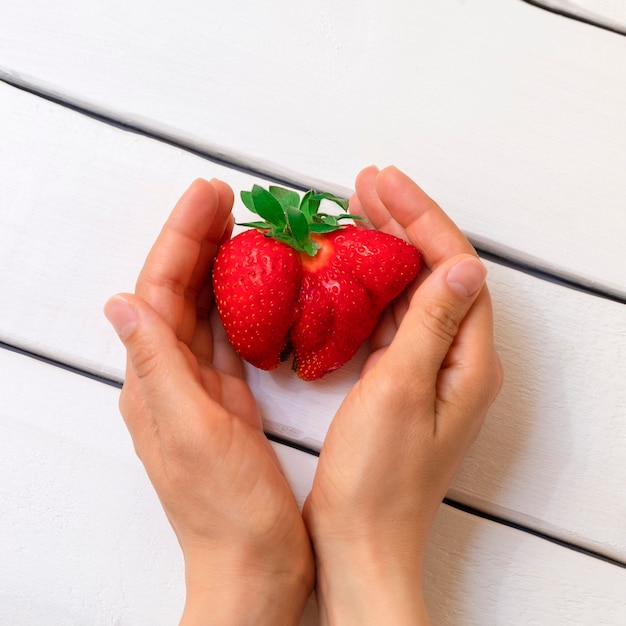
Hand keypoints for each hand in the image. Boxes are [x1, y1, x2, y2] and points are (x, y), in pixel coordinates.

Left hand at [104, 179, 313, 624]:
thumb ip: (159, 368)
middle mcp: (169, 380)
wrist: (255, 563)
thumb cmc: (229, 511)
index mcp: (156, 384)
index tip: (208, 197)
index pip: (161, 292)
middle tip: (221, 195)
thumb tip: (123, 303)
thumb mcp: (195, 435)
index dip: (181, 240)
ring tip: (235, 223)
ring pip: (201, 308)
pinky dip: (234, 300)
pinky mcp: (226, 399)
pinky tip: (249, 284)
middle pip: (176, 291)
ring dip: (214, 262)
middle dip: (195, 238)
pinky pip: (223, 335)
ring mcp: (198, 388)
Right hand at [303, 166, 503, 624]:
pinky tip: (344, 273)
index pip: (453, 267)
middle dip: (403, 224)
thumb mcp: (401, 394)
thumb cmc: (377, 481)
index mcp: (467, 361)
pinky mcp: (399, 382)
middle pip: (435, 272)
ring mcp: (426, 371)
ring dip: (384, 252)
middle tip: (366, 186)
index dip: (420, 219)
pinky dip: (368, 289)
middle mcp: (455, 361)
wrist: (360, 541)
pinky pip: (388, 320)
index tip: (383, 184)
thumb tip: (460, 265)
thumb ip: (430, 327)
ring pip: (410, 293)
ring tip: (352, 215)